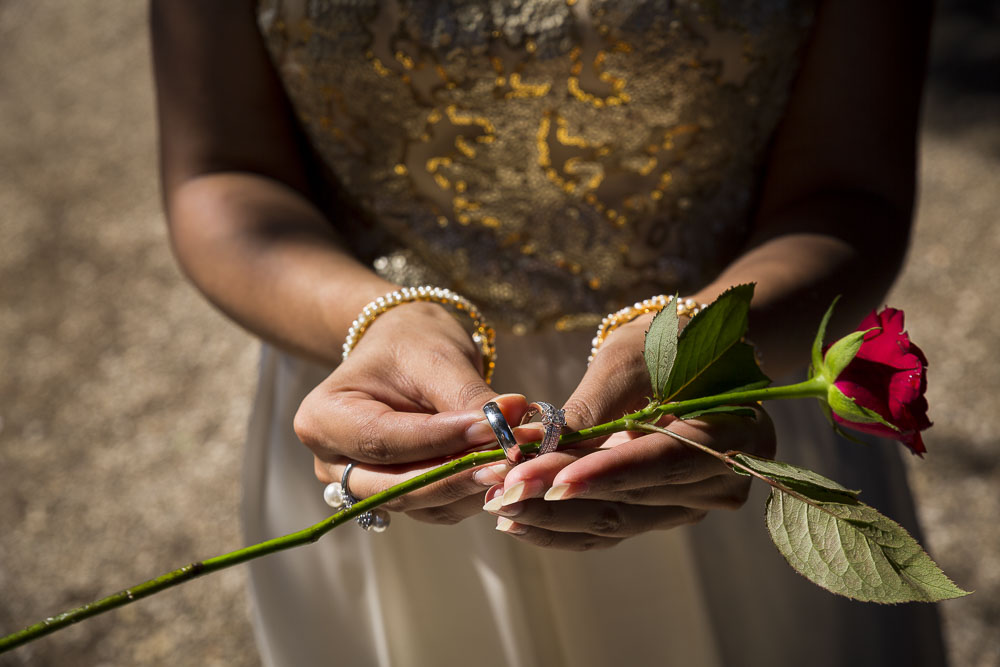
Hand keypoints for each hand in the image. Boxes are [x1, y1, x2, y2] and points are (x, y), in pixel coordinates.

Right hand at [294, 301, 524, 523]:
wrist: (405, 348)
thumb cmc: (411, 343)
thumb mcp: (437, 359)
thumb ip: (469, 398)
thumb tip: (514, 424)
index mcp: (322, 419)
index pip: (383, 441)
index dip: (442, 441)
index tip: (496, 430)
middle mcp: (332, 463)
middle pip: (396, 487)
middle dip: (458, 475)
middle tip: (513, 459)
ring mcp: (362, 486)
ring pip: (421, 503)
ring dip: (474, 487)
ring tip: (521, 458)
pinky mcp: (397, 497)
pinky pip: (437, 508)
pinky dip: (474, 492)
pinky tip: (507, 470)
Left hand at [483, 314, 776, 549]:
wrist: (696, 354)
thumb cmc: (670, 341)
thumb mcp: (631, 359)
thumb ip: (591, 409)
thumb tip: (534, 445)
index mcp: (737, 432)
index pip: (664, 460)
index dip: (605, 473)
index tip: (548, 479)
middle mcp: (722, 481)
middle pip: (634, 499)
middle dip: (561, 496)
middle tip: (502, 489)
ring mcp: (691, 504)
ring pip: (616, 523)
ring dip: (552, 517)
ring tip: (498, 503)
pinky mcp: (659, 513)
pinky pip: (608, 529)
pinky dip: (560, 526)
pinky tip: (515, 519)